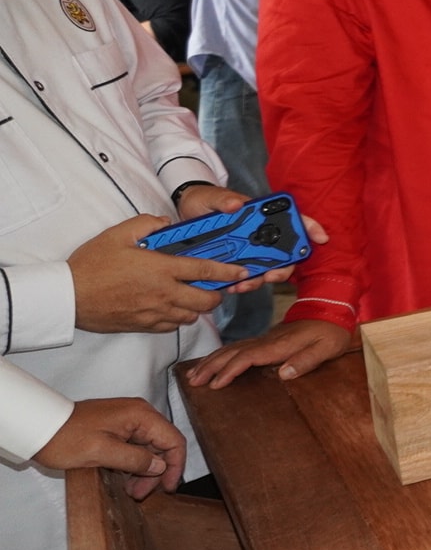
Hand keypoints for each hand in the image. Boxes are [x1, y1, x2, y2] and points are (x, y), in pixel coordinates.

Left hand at [32, 397, 185, 499]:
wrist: (38, 426)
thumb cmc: (67, 438)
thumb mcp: (102, 452)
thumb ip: (135, 459)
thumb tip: (160, 467)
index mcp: (141, 416)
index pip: (173, 440)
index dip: (175, 466)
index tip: (167, 488)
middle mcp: (139, 414)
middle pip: (162, 445)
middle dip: (156, 471)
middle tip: (140, 494)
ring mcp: (127, 420)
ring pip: (149, 448)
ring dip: (144, 470)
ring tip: (131, 490)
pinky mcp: (117, 427)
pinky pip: (135, 446)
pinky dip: (133, 464)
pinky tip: (123, 477)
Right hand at [70, 216, 248, 332]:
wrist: (68, 297)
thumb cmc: (91, 265)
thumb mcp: (118, 234)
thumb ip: (147, 224)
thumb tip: (166, 224)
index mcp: (161, 269)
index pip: (205, 270)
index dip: (228, 272)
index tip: (242, 272)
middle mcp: (164, 294)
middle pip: (206, 300)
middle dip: (217, 294)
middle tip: (215, 286)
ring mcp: (155, 312)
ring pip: (192, 315)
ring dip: (198, 306)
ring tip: (192, 295)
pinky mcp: (144, 326)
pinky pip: (173, 326)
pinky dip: (179, 318)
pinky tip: (172, 308)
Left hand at [174, 187, 331, 287]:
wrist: (184, 213)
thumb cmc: (203, 200)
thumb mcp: (211, 197)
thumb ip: (223, 200)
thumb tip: (236, 204)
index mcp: (261, 215)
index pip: (293, 220)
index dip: (310, 228)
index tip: (319, 238)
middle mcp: (260, 234)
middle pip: (284, 253)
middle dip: (282, 268)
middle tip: (271, 276)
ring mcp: (249, 250)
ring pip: (266, 269)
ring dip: (259, 280)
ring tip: (243, 285)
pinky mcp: (235, 262)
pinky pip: (245, 277)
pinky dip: (241, 284)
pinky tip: (231, 287)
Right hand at [185, 319, 353, 389]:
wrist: (332, 311)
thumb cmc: (331, 332)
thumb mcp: (327, 348)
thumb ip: (307, 360)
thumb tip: (284, 373)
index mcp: (280, 344)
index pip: (248, 357)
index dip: (230, 370)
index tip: (215, 384)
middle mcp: (267, 340)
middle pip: (233, 352)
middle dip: (211, 366)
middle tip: (193, 381)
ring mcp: (264, 338)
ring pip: (232, 348)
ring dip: (211, 361)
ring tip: (194, 375)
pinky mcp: (265, 339)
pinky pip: (237, 347)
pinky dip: (221, 355)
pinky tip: (212, 363)